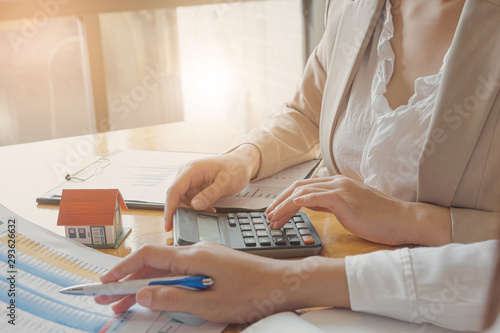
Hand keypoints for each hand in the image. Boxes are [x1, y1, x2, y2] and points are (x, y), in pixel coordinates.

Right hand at [94, 242, 348, 322]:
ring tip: (130, 304)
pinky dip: (167, 284)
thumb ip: (174, 298)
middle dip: (130, 281)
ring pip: (168, 269)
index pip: (148, 256)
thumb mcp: (210, 303)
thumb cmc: (253, 293)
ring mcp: (205, 257)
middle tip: (111, 301)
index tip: (105, 284)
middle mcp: (196, 251)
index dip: (123, 269)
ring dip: (148, 284)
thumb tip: (144, 294)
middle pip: (154, 263)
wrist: (283, 284)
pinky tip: (163, 296)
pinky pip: (183, 272)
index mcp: (193, 256)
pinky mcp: (213, 264)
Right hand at [164, 144, 259, 230]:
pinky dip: (197, 206)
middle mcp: (187, 173)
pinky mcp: (194, 184)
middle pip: (175, 196)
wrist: (241, 163)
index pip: (173, 190)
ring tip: (208, 211)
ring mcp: (189, 179)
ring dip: (191, 209)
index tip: (168, 224)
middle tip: (188, 224)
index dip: (169, 209)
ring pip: (182, 199)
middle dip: (180, 211)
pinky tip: (208, 209)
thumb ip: (210, 194)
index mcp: (191, 169)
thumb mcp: (226, 183)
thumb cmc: (235, 168)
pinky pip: (189, 198)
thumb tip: (195, 206)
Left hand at [265, 175, 450, 245]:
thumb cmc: (379, 218)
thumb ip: (328, 203)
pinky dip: (301, 201)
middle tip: (267, 216)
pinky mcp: (345, 200)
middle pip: (298, 186)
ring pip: (302, 191)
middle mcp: (336, 182)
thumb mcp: (349, 208)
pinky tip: (292, 208)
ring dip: (284, 205)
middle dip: (279, 201)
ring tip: (273, 219)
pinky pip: (317, 197)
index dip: (285, 198)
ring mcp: (341, 189)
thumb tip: (308, 204)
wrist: (403, 220)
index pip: (303, 187)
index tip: (275, 212)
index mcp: (337, 183)